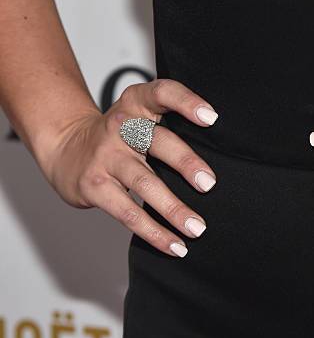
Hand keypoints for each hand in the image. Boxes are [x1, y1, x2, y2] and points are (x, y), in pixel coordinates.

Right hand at [40, 79, 217, 256]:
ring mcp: (105, 156)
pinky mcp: (94, 186)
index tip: (212, 118)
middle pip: (158, 141)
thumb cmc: (120, 135)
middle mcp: (121, 125)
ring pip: (144, 183)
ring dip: (173, 209)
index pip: (162, 92)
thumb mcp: (140, 116)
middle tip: (209, 184)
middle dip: (185, 163)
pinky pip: (128, 213)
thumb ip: (171, 125)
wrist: (65, 148)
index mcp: (137, 103)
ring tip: (198, 228)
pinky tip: (175, 245)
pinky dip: (154, 232)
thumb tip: (225, 155)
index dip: (187, 102)